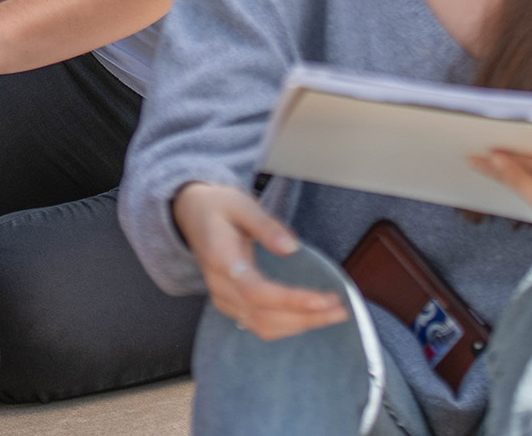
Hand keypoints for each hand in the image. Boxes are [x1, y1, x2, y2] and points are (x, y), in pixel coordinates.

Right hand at [172, 182, 347, 340]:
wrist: (191, 214)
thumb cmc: (218, 207)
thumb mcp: (241, 204)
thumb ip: (265, 225)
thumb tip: (291, 248)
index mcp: (220, 260)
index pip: (256, 292)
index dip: (290, 301)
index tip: (322, 299)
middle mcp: (220, 286)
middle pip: (264, 316)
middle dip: (306, 316)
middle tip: (340, 308)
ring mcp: (223, 299)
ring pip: (263, 327)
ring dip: (300, 325)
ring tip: (332, 314)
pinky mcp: (230, 305)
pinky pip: (259, 326)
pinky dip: (287, 326)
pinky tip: (309, 317)